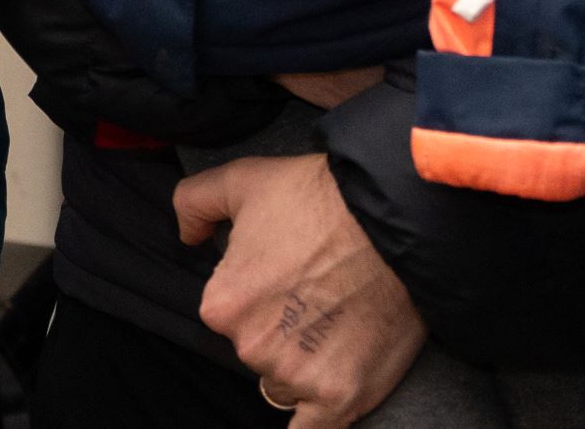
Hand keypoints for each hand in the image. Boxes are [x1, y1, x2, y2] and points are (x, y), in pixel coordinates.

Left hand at [176, 153, 425, 427]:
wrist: (397, 222)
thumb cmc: (320, 198)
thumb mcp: (240, 179)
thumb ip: (193, 202)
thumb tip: (186, 236)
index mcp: (222, 305)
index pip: (229, 317)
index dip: (257, 296)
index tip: (287, 275)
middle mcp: (252, 347)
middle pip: (258, 351)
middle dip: (280, 331)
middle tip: (318, 296)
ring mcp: (298, 376)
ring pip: (288, 382)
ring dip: (305, 365)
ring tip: (338, 323)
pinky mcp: (342, 396)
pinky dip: (312, 422)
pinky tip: (316, 407)